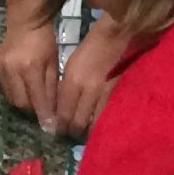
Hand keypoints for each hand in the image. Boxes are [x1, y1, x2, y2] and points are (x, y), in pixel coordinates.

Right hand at [0, 12, 60, 133]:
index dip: (45, 116)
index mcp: (30, 68)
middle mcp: (12, 70)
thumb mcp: (53, 64)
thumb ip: (52, 89)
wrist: (24, 21)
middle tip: (45, 116)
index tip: (52, 129)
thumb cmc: (44, 41)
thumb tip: (53, 114)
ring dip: (25, 106)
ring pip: (12, 100)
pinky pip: (6, 91)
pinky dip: (16, 96)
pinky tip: (25, 93)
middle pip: (22, 104)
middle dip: (34, 113)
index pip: (38, 100)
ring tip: (36, 106)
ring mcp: (1, 70)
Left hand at [54, 18, 128, 136]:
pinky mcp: (116, 95)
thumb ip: (67, 88)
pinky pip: (105, 115)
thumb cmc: (89, 50)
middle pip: (77, 120)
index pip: (64, 111)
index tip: (57, 131)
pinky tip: (97, 126)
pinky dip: (100, 123)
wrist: (114, 39)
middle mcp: (87, 90)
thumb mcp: (71, 67)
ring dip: (86, 130)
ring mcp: (104, 94)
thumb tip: (62, 109)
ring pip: (93, 122)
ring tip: (83, 134)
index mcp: (73, 81)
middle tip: (69, 136)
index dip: (60, 125)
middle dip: (72, 131)